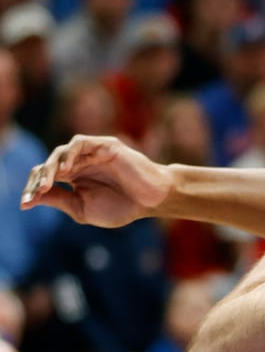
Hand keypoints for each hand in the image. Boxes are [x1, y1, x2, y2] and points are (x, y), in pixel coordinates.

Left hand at [20, 135, 173, 225]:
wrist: (151, 201)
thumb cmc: (122, 206)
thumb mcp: (82, 208)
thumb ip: (59, 200)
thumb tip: (31, 198)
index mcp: (73, 178)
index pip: (45, 178)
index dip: (33, 189)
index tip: (24, 204)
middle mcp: (79, 163)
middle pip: (48, 165)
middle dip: (38, 180)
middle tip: (33, 195)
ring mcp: (92, 153)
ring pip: (60, 153)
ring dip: (50, 168)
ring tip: (47, 184)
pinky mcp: (104, 145)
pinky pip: (79, 143)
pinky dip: (69, 153)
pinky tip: (65, 169)